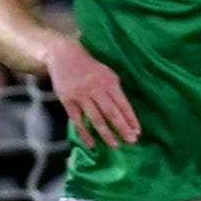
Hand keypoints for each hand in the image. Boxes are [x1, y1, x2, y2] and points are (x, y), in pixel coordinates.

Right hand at [38, 32, 139, 147]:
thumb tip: (124, 112)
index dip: (131, 119)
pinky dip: (84, 134)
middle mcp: (95, 88)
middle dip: (122, 128)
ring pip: (96, 118)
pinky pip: (77, 121)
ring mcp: (81, 95)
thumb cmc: (89, 66)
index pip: (123, 104)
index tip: (137, 131)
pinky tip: (91, 144)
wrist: (63, 55)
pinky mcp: (67, 101)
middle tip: (131, 141)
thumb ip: (114, 90)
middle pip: (111, 113)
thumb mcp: (106, 72)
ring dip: (106, 134)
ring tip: (115, 145)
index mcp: (108, 81)